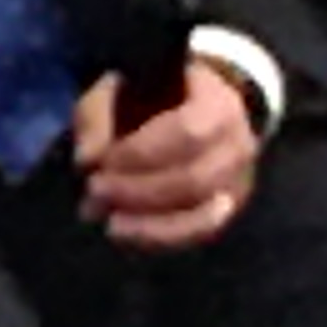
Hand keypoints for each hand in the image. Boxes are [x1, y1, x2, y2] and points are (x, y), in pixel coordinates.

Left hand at [72, 61, 261, 252]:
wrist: (193, 109)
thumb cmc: (148, 95)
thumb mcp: (115, 90)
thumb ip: (97, 117)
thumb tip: (87, 161)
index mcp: (220, 101)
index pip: (189, 131)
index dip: (143, 152)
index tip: (102, 160)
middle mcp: (239, 145)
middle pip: (195, 179)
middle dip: (139, 191)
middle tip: (94, 192)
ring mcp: (238, 181)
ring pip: (201, 214)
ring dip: (148, 222)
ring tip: (107, 221)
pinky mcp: (227, 209)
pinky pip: (198, 232)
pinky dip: (159, 236)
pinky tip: (125, 233)